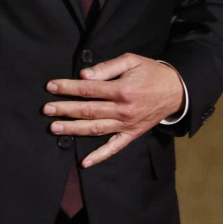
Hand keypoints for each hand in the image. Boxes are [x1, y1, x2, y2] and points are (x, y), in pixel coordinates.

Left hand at [44, 54, 185, 167]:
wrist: (176, 90)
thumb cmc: (150, 72)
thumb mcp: (131, 61)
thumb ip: (107, 67)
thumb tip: (84, 75)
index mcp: (121, 90)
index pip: (88, 89)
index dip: (68, 87)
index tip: (51, 86)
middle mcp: (123, 110)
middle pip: (88, 110)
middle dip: (65, 109)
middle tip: (46, 109)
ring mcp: (126, 124)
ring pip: (95, 128)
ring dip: (73, 129)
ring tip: (55, 129)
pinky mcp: (131, 135)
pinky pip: (113, 148)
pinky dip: (99, 156)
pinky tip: (84, 162)